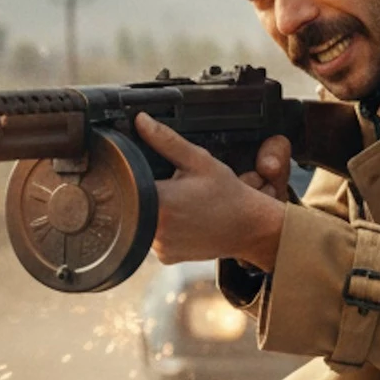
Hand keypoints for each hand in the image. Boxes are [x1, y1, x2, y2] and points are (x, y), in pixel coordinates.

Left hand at [135, 114, 287, 270]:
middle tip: (176, 189)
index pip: (130, 183)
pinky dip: (164, 228)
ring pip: (143, 221)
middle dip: (151, 192)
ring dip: (155, 211)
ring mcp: (160, 246)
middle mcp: (156, 229)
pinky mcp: (166, 257)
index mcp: (160, 202)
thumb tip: (141, 122)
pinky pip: (153, 238)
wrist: (249, 228)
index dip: (136, 174)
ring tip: (183, 205)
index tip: (155, 174)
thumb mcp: (199, 160)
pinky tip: (184, 220)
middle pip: (135, 203)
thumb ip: (166, 140)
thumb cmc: (228, 195)